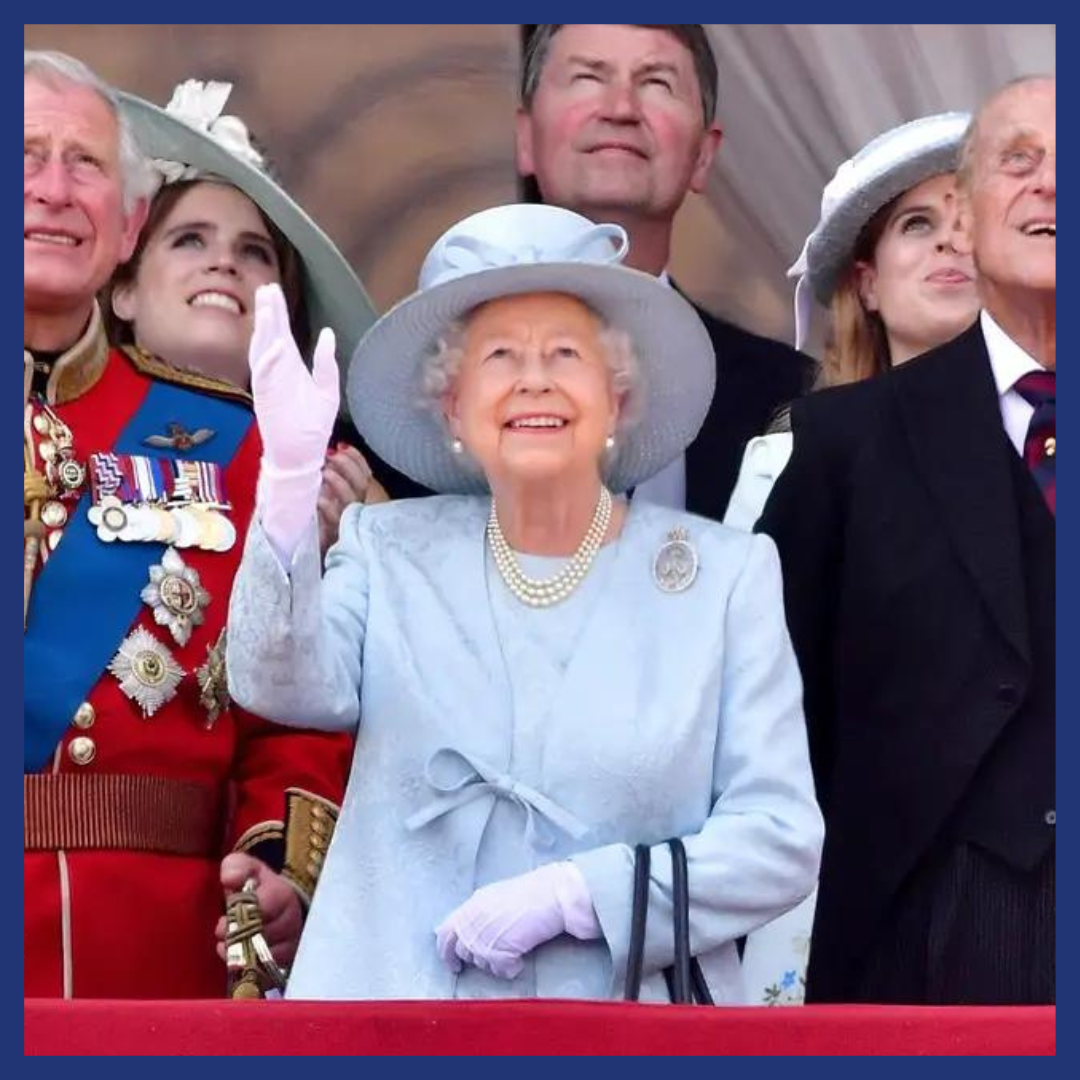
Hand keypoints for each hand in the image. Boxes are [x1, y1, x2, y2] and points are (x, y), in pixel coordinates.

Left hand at [216, 852, 302, 967]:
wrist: (277, 902)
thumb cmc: (257, 885)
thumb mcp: (246, 868)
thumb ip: (236, 867)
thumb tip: (229, 879)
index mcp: (283, 895)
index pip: (261, 910)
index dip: (237, 918)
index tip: (222, 921)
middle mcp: (293, 921)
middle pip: (263, 937)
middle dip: (238, 938)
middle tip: (223, 937)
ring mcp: (292, 943)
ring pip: (265, 957)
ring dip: (241, 954)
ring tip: (229, 947)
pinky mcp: (288, 962)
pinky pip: (268, 973)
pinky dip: (250, 969)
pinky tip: (239, 959)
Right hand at [249, 283, 338, 475]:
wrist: (301, 455)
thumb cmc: (312, 426)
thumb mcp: (327, 391)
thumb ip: (326, 364)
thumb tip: (327, 334)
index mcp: (291, 368)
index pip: (282, 333)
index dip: (278, 312)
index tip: (274, 289)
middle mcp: (277, 371)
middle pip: (270, 335)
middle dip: (268, 312)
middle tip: (267, 287)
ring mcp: (269, 383)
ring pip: (263, 349)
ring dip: (265, 328)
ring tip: (267, 305)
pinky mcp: (266, 397)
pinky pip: (265, 374)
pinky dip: (269, 358)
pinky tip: (276, 343)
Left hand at [317, 443, 389, 556]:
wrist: (347, 563)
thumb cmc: (343, 530)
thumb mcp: (348, 503)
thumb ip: (348, 480)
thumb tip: (337, 451)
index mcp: (371, 500)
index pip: (366, 474)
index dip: (356, 459)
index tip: (342, 447)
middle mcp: (365, 511)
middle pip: (362, 484)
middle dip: (348, 467)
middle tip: (332, 456)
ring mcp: (353, 525)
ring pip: (351, 500)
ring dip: (339, 484)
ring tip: (325, 472)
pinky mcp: (340, 538)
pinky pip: (337, 522)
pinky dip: (329, 509)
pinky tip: (320, 499)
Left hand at [434, 861, 598, 979]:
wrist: (554, 893)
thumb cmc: (532, 893)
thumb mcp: (497, 897)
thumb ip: (479, 912)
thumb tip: (467, 930)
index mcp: (472, 905)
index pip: (445, 932)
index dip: (446, 951)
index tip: (453, 963)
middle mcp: (474, 921)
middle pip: (463, 951)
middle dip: (475, 958)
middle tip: (492, 960)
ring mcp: (486, 936)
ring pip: (481, 962)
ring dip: (495, 962)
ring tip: (513, 951)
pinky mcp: (501, 950)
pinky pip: (500, 970)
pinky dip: (510, 968)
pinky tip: (520, 959)